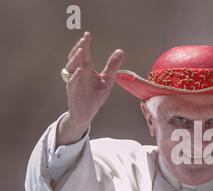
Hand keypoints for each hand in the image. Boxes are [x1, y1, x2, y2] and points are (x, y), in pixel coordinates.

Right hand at [57, 31, 124, 145]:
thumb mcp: (107, 80)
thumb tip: (121, 51)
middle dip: (79, 48)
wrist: (87, 113)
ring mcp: (74, 82)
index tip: (88, 34)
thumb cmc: (95, 95)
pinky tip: (80, 70)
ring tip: (81, 51)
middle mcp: (78, 73)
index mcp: (86, 69)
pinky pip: (72, 83)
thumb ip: (112, 66)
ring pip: (71, 69)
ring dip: (75, 59)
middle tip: (84, 40)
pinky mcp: (73, 93)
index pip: (84, 54)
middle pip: (76, 58)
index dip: (85, 45)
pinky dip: (76, 77)